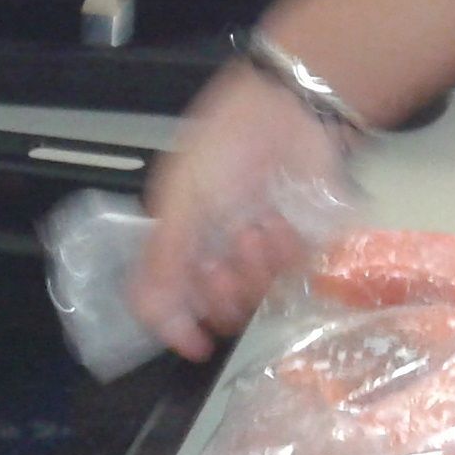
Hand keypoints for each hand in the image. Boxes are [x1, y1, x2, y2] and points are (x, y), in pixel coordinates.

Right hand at [132, 60, 349, 358]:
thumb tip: (153, 319)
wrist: (288, 111)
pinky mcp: (300, 242)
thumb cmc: (226, 144)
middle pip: (216, 307)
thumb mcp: (181, 197)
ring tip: (256, 230)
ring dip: (254, 269)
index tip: (194, 343)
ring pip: (255, 296)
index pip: (171, 302)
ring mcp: (261, 248)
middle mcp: (220, 249)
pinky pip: (293, 275)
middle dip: (221, 292)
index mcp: (182, 237)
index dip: (180, 327)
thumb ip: (163, 260)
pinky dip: (284, 255)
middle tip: (222, 263)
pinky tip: (279, 224)